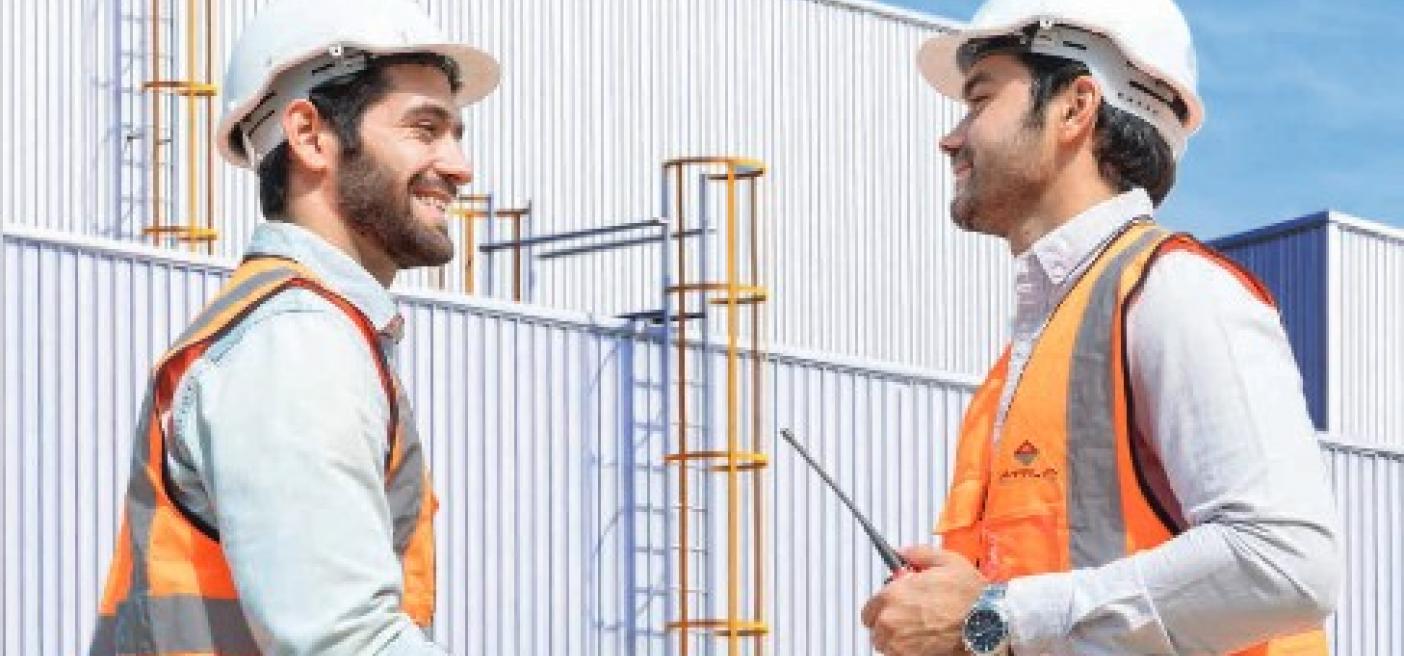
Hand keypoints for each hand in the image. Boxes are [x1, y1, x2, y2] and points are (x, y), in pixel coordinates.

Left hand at [861, 546, 988, 654]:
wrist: (988, 625)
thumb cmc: (970, 597)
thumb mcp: (947, 561)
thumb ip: (918, 554)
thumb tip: (902, 552)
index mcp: (893, 595)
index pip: (870, 607)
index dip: (884, 605)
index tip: (896, 605)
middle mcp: (890, 621)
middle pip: (877, 627)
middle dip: (891, 622)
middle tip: (912, 617)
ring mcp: (899, 645)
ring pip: (887, 644)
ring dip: (898, 639)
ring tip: (921, 631)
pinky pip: (899, 655)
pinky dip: (909, 651)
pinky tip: (926, 642)